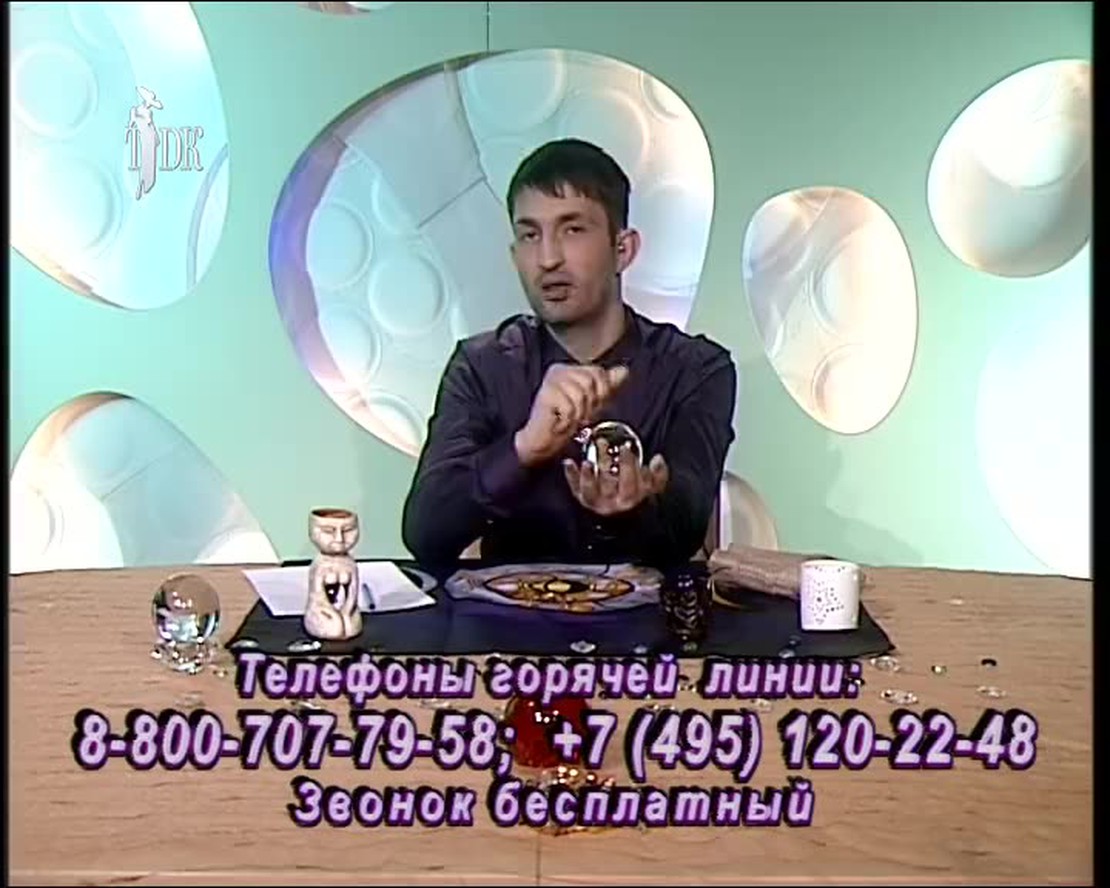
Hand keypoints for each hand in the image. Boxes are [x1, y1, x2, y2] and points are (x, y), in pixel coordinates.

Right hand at [514, 363, 629, 466]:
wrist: (543, 442)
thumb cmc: (565, 423)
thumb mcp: (591, 403)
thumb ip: (606, 386)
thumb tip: (624, 371)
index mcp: (570, 369)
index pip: (598, 372)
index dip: (601, 393)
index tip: (591, 408)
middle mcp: (559, 370)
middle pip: (590, 382)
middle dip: (589, 405)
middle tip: (579, 416)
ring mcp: (550, 381)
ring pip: (581, 395)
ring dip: (578, 415)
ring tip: (569, 421)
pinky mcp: (545, 394)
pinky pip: (569, 407)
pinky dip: (568, 421)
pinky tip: (560, 424)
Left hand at [562, 443, 668, 516]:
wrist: (617, 522)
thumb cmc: (635, 500)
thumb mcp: (650, 491)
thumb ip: (658, 476)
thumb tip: (657, 459)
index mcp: (630, 500)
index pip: (631, 484)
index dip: (629, 466)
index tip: (627, 447)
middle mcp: (612, 502)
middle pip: (613, 484)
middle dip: (610, 466)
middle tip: (613, 445)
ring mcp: (595, 502)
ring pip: (591, 490)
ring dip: (588, 476)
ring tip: (587, 462)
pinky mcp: (582, 499)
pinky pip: (575, 489)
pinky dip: (571, 475)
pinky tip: (568, 462)